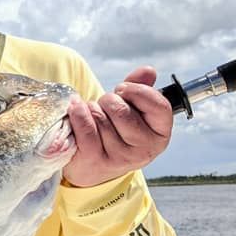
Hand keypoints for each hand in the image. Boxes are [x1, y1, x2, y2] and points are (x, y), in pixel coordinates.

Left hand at [62, 66, 172, 187]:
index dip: (137, 91)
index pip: (158, 105)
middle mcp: (144, 149)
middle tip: (105, 105)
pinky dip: (78, 114)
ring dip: (92, 108)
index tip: (123, 89)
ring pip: (100, 117)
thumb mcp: (132, 110)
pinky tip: (76, 110)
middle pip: (122, 110)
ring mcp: (120, 158)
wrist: (92, 164)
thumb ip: (140, 88)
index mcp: (160, 134)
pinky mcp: (96, 161)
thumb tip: (148, 71)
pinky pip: (85, 128)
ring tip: (93, 114)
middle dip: (108, 100)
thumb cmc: (116, 130)